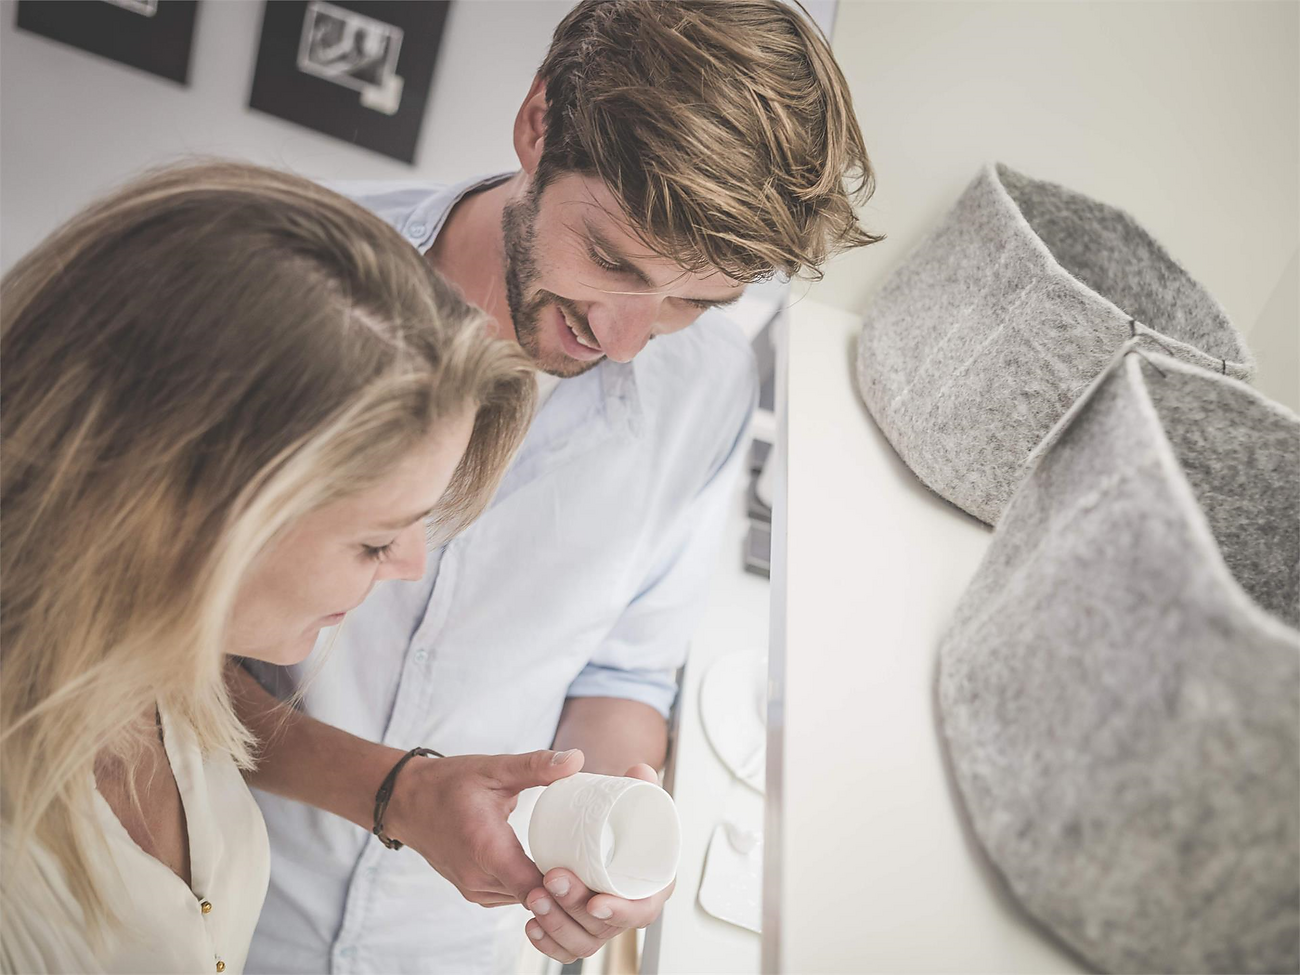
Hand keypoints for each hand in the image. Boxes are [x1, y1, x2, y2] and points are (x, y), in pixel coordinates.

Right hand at [384, 747, 584, 906]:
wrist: (407, 802)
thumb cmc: (449, 783)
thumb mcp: (494, 769)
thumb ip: (535, 766)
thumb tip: (577, 759)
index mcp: (486, 849)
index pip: (537, 887)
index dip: (569, 883)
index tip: (595, 867)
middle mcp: (478, 878)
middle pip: (535, 898)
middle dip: (567, 886)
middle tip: (598, 865)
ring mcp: (474, 889)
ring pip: (524, 900)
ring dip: (549, 890)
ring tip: (582, 867)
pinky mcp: (474, 890)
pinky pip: (511, 896)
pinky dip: (531, 887)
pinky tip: (553, 870)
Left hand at [522, 763, 675, 962]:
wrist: (600, 827)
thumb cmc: (621, 818)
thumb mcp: (630, 799)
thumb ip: (637, 783)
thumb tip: (639, 770)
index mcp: (651, 884)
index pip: (644, 909)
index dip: (622, 912)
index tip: (594, 901)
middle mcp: (627, 908)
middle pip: (605, 926)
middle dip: (574, 909)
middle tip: (550, 879)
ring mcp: (603, 922)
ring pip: (582, 941)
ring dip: (557, 925)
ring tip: (533, 898)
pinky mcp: (580, 928)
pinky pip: (566, 948)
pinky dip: (549, 943)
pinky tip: (532, 926)